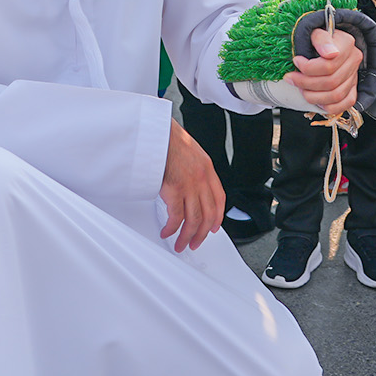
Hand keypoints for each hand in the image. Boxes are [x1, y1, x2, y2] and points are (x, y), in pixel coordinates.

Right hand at [159, 119, 223, 252]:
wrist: (156, 132)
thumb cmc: (167, 138)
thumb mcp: (190, 151)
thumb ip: (194, 168)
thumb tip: (189, 183)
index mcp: (207, 168)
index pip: (220, 199)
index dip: (218, 217)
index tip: (214, 227)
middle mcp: (202, 178)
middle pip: (208, 214)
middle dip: (202, 233)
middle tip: (195, 242)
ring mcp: (189, 185)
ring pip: (194, 220)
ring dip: (187, 236)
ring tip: (180, 244)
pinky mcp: (174, 190)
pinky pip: (176, 217)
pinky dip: (172, 228)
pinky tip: (167, 231)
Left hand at [289, 28, 361, 115]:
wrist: (325, 44)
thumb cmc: (317, 38)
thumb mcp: (315, 32)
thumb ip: (321, 39)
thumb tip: (330, 53)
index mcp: (347, 44)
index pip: (329, 64)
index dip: (308, 67)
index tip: (295, 61)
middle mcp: (354, 60)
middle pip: (331, 82)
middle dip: (306, 82)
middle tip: (291, 77)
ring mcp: (354, 77)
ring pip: (335, 96)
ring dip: (313, 95)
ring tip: (300, 88)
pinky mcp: (352, 90)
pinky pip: (342, 105)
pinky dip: (326, 106)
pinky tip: (313, 98)